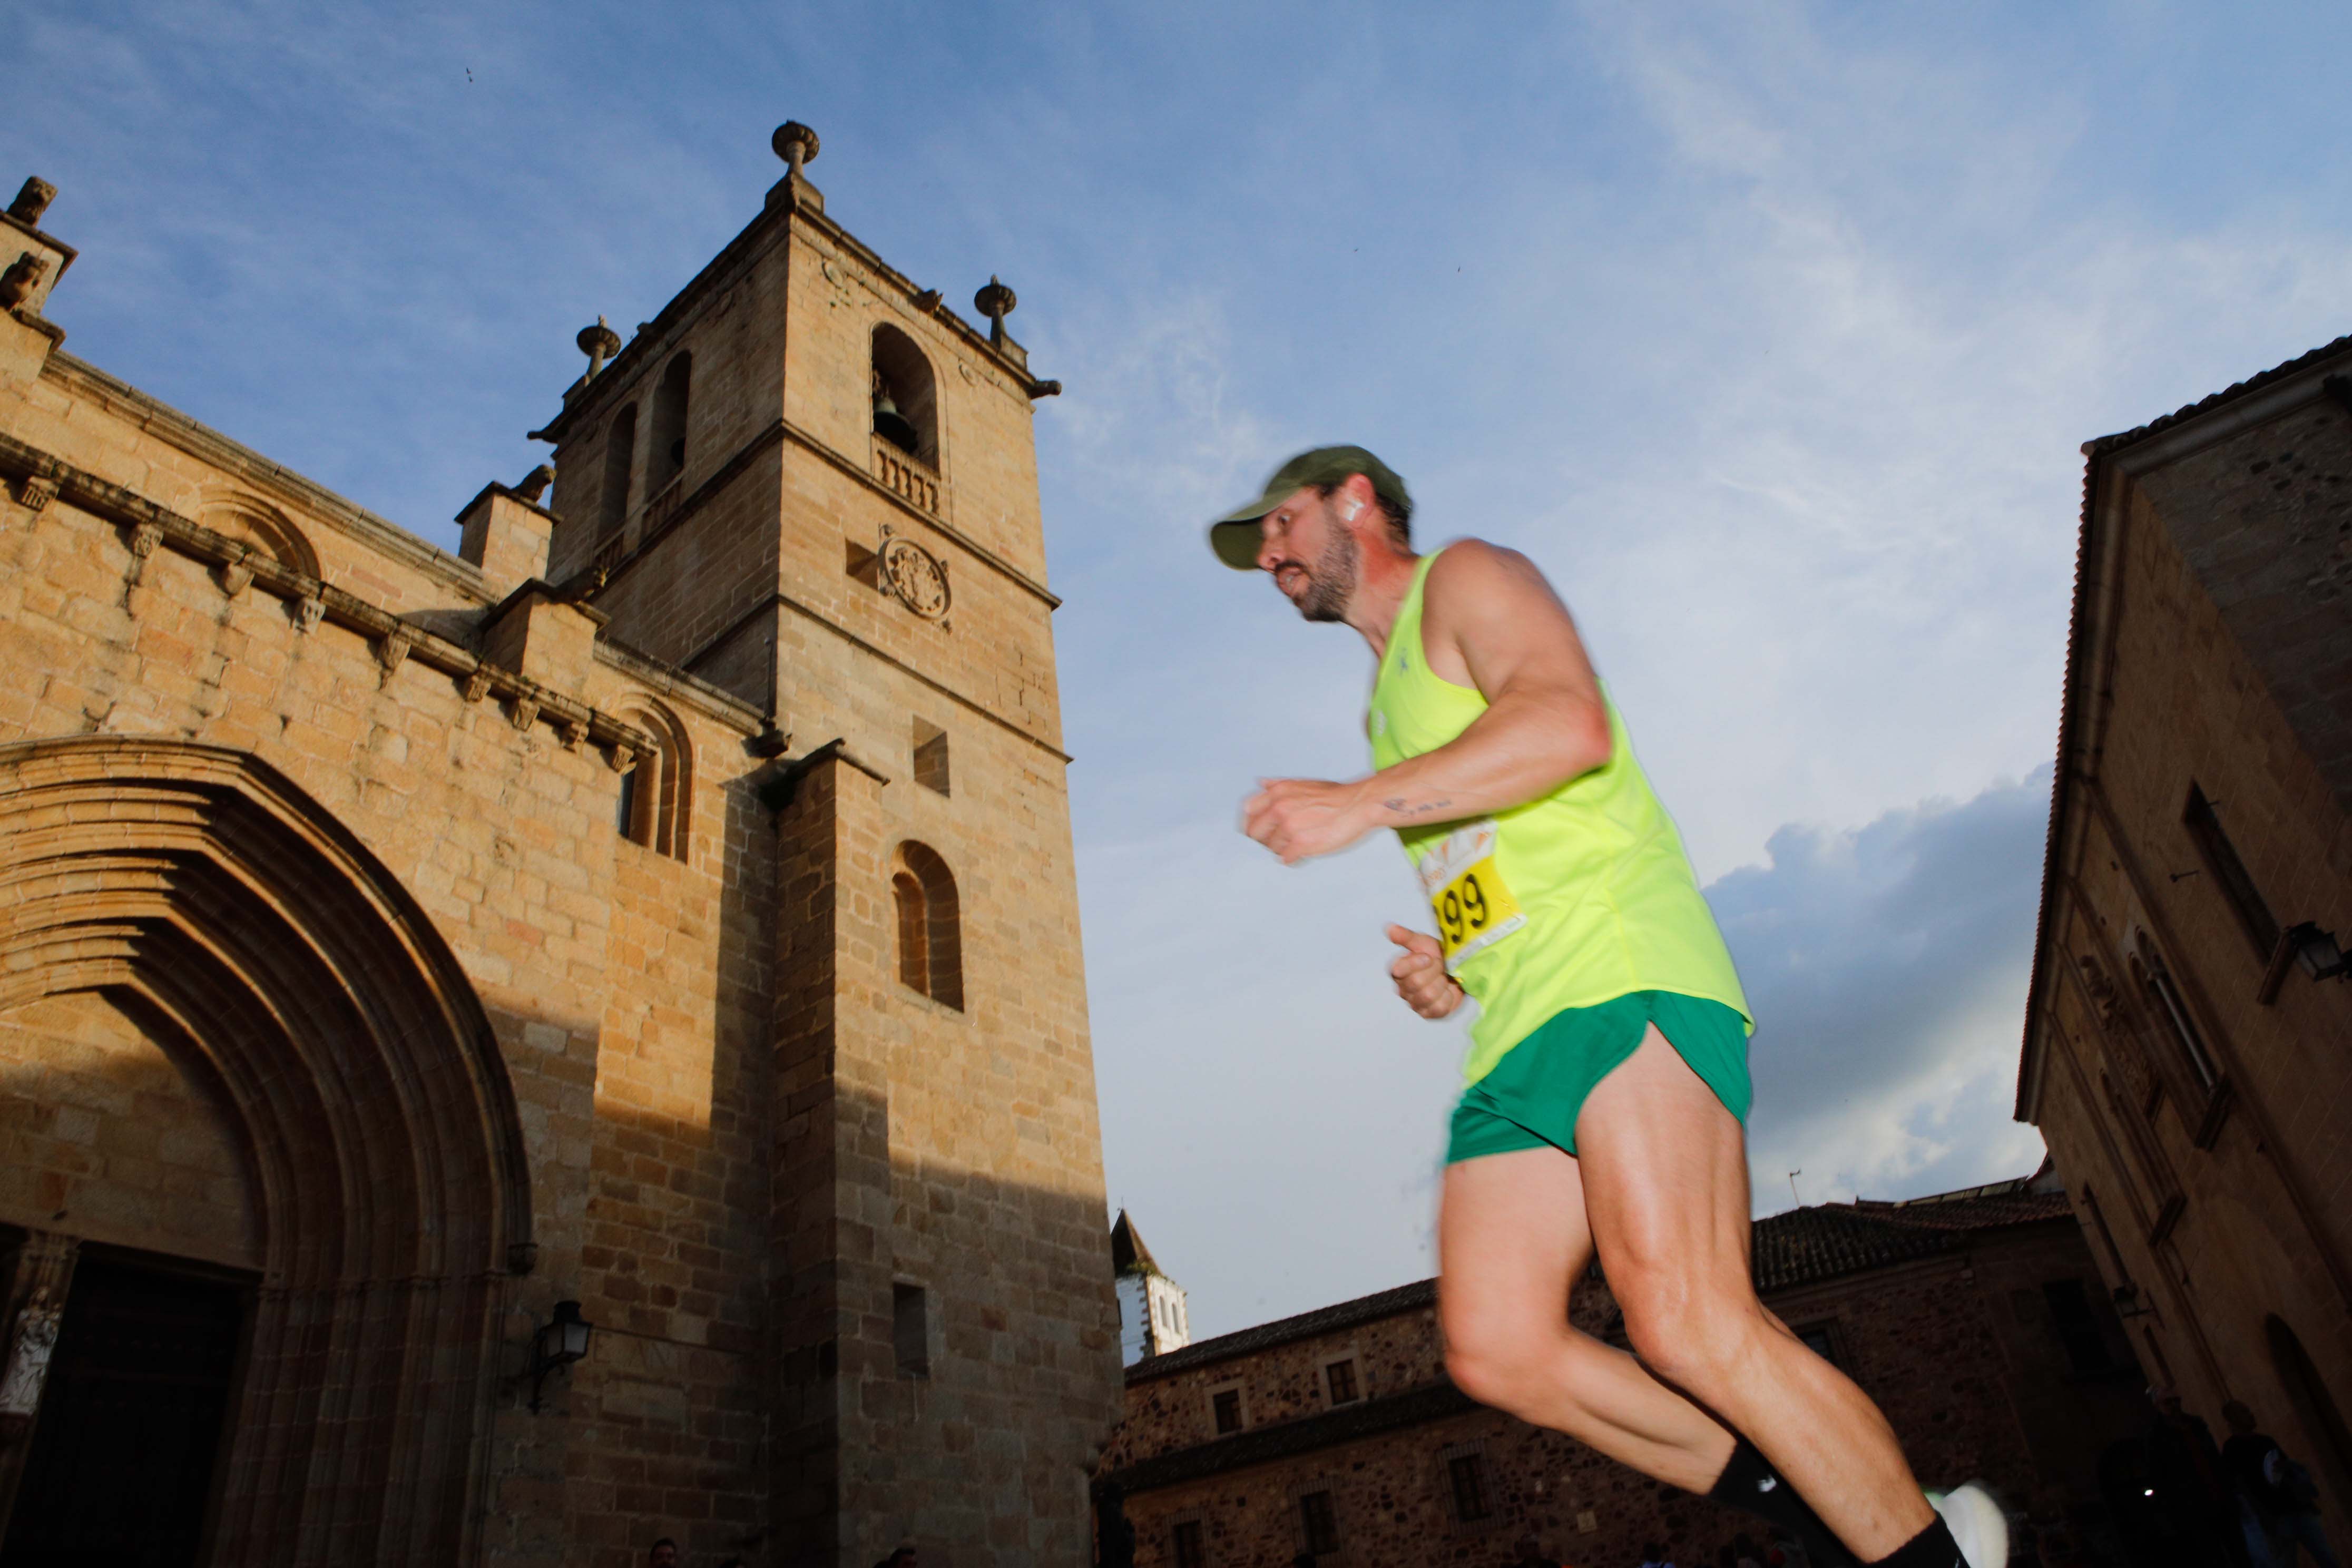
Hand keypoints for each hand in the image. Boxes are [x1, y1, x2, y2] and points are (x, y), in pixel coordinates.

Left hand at [1242, 777, 1373, 863]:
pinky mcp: (1301, 844)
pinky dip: (1293, 858)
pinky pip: (1285, 858)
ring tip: (1297, 844)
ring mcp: (1289, 827)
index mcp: (1278, 793)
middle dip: (1264, 839)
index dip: (1253, 823)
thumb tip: (1262, 783)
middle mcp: (1279, 808)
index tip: (1260, 830)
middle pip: (1254, 833)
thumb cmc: (1336, 796)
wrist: (1360, 804)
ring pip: (1271, 848)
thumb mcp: (1303, 783)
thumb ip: (1279, 785)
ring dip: (1282, 849)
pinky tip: (1303, 852)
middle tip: (1279, 841)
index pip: (1248, 811)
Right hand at [1386, 924, 1464, 1018]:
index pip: (1397, 970)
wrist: (1457, 970)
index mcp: (1399, 971)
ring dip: (1441, 983)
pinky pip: (1439, 1007)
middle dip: (1434, 970)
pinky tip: (1448, 989)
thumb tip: (1390, 928)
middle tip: (1441, 965)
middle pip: (1415, 982)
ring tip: (1444, 977)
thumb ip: (1406, 937)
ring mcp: (1416, 1003)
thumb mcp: (1423, 942)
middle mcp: (1404, 989)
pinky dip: (1448, 996)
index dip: (1414, 963)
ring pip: (1427, 995)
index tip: (1427, 957)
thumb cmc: (1438, 955)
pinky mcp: (1431, 1013)